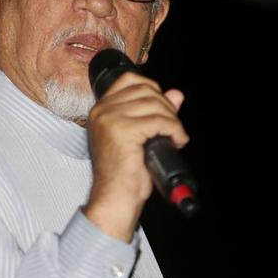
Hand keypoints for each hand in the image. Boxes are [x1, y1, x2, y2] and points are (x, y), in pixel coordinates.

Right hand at [83, 71, 187, 241]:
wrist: (115, 198)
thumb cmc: (124, 173)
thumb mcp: (140, 136)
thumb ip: (155, 111)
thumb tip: (176, 94)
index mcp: (100, 109)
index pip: (129, 79)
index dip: (152, 88)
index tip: (163, 106)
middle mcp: (102, 111)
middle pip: (145, 89)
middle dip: (166, 106)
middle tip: (173, 126)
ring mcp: (110, 119)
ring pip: (154, 104)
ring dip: (173, 119)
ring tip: (176, 136)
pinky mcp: (122, 131)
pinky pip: (159, 121)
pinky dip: (174, 130)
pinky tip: (177, 141)